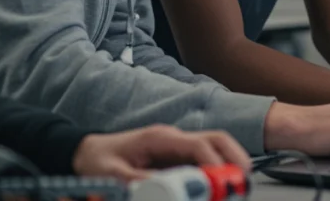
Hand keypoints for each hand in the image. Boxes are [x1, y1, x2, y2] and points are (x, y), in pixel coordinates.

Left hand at [72, 126, 250, 180]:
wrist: (87, 153)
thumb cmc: (98, 161)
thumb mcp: (115, 176)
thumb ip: (142, 183)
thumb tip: (169, 190)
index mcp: (161, 138)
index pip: (200, 145)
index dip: (215, 163)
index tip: (222, 182)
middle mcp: (174, 139)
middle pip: (216, 140)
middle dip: (235, 156)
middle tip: (243, 179)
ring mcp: (177, 147)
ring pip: (214, 148)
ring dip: (229, 163)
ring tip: (236, 185)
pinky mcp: (176, 157)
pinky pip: (203, 160)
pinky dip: (216, 170)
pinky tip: (218, 186)